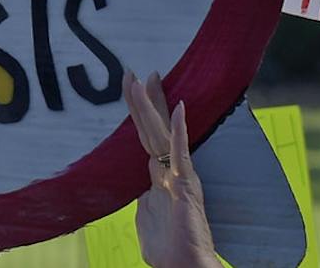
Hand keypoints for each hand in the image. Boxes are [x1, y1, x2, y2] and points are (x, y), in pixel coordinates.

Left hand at [123, 70, 220, 267]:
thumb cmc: (168, 249)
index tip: (133, 87)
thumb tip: (139, 190)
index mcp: (159, 178)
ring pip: (161, 135)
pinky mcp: (186, 187)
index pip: (146, 138)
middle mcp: (170, 172)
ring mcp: (178, 178)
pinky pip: (181, 153)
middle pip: (152, 129)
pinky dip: (178, 131)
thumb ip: (144, 200)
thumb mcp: (147, 217)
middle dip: (143, 100)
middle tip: (132, 71)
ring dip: (152, 106)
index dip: (139, 113)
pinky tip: (178, 109)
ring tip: (144, 79)